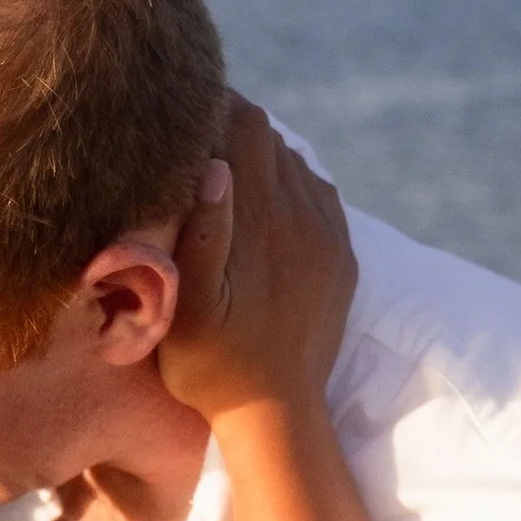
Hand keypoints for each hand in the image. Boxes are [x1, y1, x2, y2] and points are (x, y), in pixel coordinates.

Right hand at [155, 96, 355, 425]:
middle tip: (190, 134)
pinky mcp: (342, 257)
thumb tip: (213, 166)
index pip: (246, 125)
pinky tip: (262, 205)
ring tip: (220, 170)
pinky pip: (319, 194)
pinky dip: (289, 185)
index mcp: (262, 220)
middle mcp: (303, 217)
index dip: (214, 105)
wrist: (278, 414)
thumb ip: (202, 234)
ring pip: (294, 162)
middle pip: (270, 136)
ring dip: (259, 157)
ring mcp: (328, 236)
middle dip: (231, 125)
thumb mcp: (187, 309)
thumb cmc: (213, 365)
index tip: (179, 109)